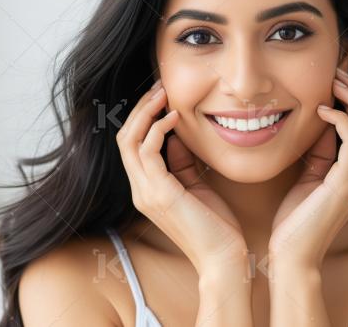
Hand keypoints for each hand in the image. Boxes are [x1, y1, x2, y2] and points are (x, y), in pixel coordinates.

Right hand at [116, 79, 247, 274]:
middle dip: (140, 108)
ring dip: (146, 112)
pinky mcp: (159, 193)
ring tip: (164, 94)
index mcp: (147, 189)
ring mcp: (145, 192)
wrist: (223, 259)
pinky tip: (175, 118)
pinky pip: (147, 150)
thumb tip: (177, 132)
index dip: (143, 118)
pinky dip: (158, 129)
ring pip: (129, 140)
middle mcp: (140, 190)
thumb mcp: (196, 185)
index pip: (132, 145)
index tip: (162, 97)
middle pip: (124, 138)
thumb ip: (181, 161)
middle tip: (159, 87)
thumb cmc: (217, 227)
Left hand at [267, 68, 347, 268]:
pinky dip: (342, 119)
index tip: (338, 76)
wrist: (292, 255)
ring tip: (333, 82)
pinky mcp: (346, 184)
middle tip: (337, 73)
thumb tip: (322, 120)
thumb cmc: (296, 219)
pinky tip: (322, 110)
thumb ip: (321, 151)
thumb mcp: (310, 176)